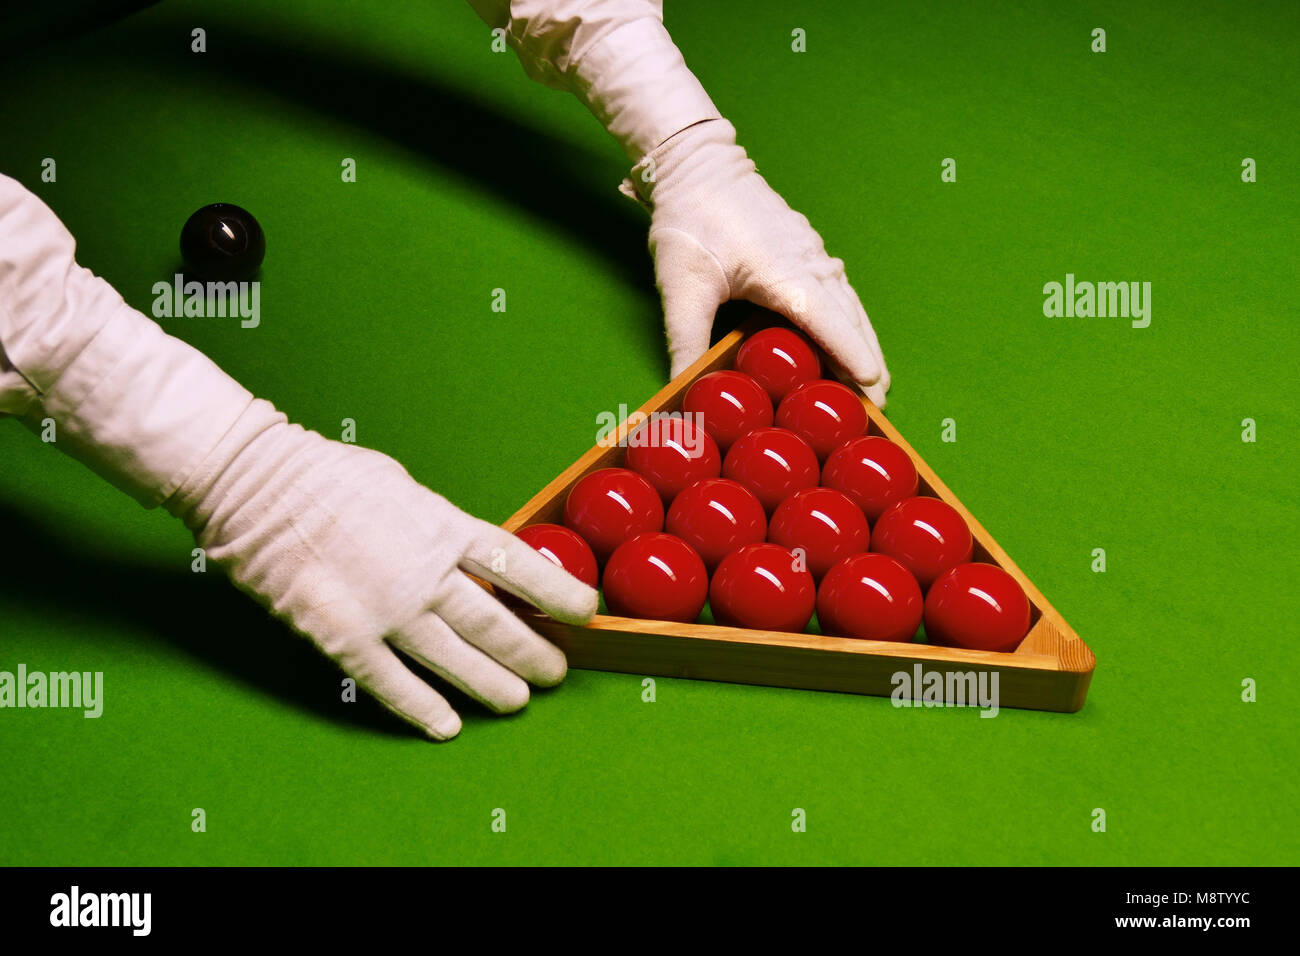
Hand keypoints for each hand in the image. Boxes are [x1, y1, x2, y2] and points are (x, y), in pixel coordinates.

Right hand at [165, 404, 596, 739]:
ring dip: (492, 685)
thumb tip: (465, 551)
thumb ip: (438, 525)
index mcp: (444, 527)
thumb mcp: (403, 486)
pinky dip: (421, 707)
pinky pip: (391, 682)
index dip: (558, 593)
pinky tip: (447, 726)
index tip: (585, 611)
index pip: (519, 565)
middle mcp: (426, 572)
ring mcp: (386, 608)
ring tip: (518, 702)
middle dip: (531, 653)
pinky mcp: (342, 636)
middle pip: (495, 623)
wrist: (257, 483)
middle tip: (554, 674)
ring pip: (455, 659)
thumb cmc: (327, 476)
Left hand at [627, 119, 890, 406]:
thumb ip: (685, 342)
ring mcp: (813, 255)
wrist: (696, 164)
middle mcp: (810, 263)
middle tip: (877, 407)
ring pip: (851, 307)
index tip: (871, 386)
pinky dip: (851, 323)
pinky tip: (852, 341)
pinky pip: (840, 294)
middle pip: (851, 321)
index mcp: (785, 273)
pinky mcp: (807, 252)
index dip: (851, 356)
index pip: (829, 322)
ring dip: (864, 345)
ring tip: (874, 384)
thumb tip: (684, 390)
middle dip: (867, 363)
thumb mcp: (680, 288)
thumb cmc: (690, 220)